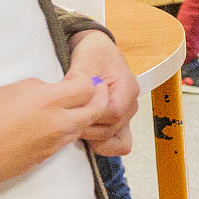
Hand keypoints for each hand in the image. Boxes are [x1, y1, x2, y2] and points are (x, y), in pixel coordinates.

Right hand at [0, 74, 110, 196]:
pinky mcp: (47, 157)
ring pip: (83, 127)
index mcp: (47, 100)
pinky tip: (60, 124)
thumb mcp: (11, 90)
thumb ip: (39, 87)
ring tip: (80, 106)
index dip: (91, 82)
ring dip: (86, 116)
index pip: (87, 88)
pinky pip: (67, 141)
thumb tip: (54, 91)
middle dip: (100, 99)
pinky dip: (70, 130)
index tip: (90, 79)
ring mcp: (54, 143)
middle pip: (95, 110)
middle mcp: (57, 123)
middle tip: (97, 91)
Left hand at [67, 30, 139, 155]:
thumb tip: (70, 89)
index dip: (92, 117)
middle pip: (111, 130)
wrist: (98, 53)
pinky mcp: (118, 124)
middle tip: (67, 119)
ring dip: (92, 138)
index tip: (73, 112)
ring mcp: (126, 117)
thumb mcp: (86, 58)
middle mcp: (131, 105)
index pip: (113, 113)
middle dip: (87, 128)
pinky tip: (85, 134)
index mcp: (128, 88)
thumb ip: (79, 76)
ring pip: (114, 141)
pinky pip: (116, 145)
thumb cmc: (95, 54)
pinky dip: (101, 145)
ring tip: (75, 125)